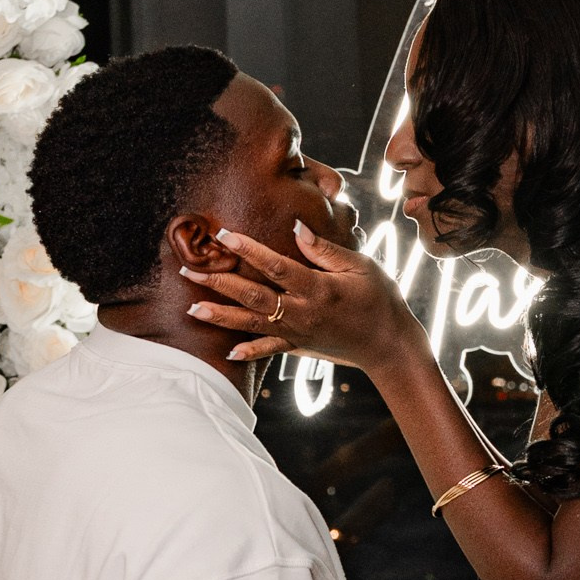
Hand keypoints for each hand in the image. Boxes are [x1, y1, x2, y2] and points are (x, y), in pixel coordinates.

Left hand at [182, 219, 421, 371]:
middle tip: (190, 270)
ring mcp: (299, 333)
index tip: (223, 235)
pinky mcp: (300, 346)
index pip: (276, 266)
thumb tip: (296, 228)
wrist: (389, 345)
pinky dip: (249, 352)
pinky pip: (270, 349)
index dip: (248, 249)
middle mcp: (303, 313)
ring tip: (192, 309)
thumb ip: (325, 250)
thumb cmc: (380, 299)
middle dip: (220, 283)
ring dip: (221, 316)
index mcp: (318, 289)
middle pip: (254, 296)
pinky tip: (228, 352)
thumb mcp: (361, 267)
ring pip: (253, 323)